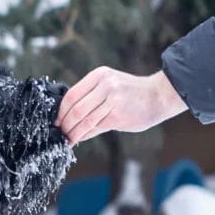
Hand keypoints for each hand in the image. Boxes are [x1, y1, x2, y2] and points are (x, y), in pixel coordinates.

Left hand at [55, 68, 188, 143]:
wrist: (158, 96)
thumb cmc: (132, 92)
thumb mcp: (110, 84)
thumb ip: (91, 95)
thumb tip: (68, 114)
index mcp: (100, 75)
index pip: (71, 95)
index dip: (61, 111)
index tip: (56, 121)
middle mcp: (105, 85)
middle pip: (75, 109)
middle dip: (65, 124)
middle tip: (60, 133)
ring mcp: (112, 100)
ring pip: (84, 121)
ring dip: (73, 133)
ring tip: (68, 139)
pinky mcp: (118, 116)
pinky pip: (95, 128)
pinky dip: (85, 135)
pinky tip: (80, 138)